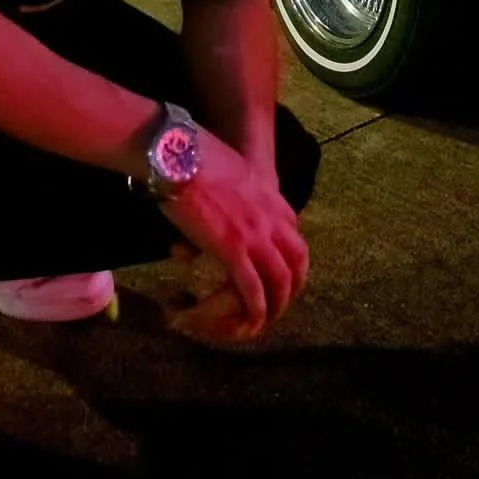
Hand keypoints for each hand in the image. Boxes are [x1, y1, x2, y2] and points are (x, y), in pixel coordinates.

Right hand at [160, 129, 308, 341]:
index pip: (294, 234)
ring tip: (264, 322)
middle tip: (278, 305)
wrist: (179, 155)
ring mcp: (256, 234)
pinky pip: (252, 289)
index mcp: (271, 197)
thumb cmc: (192, 161)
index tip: (278, 274)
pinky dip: (254, 310)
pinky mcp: (234, 249)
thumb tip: (198, 240)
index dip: (289, 260)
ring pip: (280, 280)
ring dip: (275, 306)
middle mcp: (272, 216)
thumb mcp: (224, 179)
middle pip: (298, 260)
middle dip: (292, 287)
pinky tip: (249, 322)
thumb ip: (223, 206)